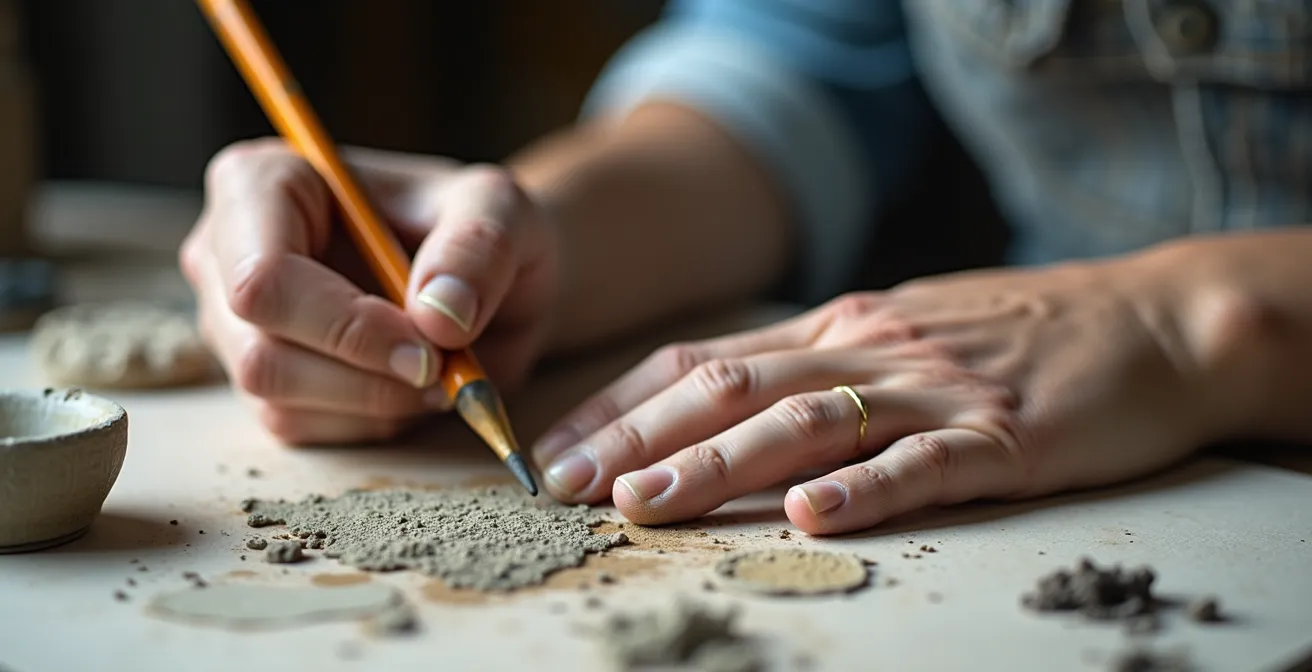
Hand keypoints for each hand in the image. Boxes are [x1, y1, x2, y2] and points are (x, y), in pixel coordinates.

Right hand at [181, 139, 557, 443]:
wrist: (490, 282)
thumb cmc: (478, 229)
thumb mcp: (501, 209)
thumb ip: (479, 245)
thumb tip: (440, 314)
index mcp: (261, 184)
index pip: (263, 277)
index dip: (344, 325)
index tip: (427, 345)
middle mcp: (227, 254)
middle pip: (261, 352)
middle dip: (365, 376)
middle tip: (444, 369)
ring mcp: (235, 324)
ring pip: (278, 399)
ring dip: (376, 401)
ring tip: (440, 369)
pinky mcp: (262, 382)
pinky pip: (299, 428)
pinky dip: (371, 420)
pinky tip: (412, 386)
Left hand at [532, 258, 1227, 534]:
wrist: (1153, 319)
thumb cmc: (1018, 334)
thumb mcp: (900, 331)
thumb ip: (819, 365)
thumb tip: (725, 403)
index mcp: (838, 328)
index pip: (706, 361)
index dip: (624, 406)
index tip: (557, 451)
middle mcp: (870, 347)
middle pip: (732, 389)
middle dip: (640, 439)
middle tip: (566, 486)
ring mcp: (935, 388)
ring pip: (807, 422)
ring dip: (719, 463)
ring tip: (647, 504)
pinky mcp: (1006, 434)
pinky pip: (926, 463)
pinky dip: (866, 487)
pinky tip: (816, 514)